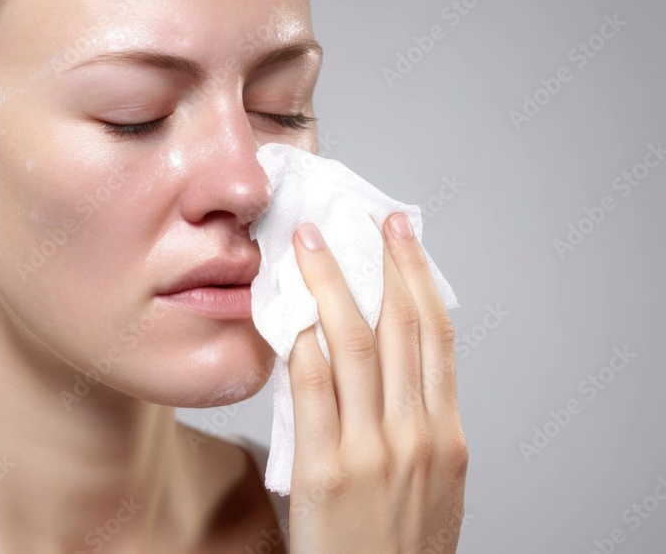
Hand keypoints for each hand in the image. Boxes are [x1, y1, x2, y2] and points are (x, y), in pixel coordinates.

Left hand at [286, 213, 468, 553]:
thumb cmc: (399, 549)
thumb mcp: (428, 487)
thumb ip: (411, 429)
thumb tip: (380, 373)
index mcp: (446, 437)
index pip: (438, 338)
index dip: (420, 279)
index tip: (404, 238)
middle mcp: (417, 435)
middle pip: (401, 328)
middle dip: (382, 264)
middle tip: (366, 217)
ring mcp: (373, 450)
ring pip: (355, 345)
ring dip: (332, 285)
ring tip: (312, 244)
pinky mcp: (327, 470)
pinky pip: (313, 390)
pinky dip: (302, 343)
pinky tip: (289, 310)